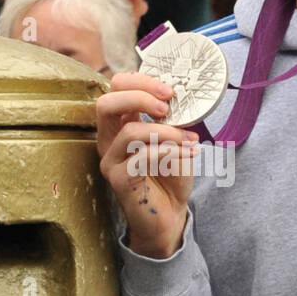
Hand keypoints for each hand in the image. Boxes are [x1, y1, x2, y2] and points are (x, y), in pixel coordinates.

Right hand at [96, 73, 198, 258]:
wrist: (171, 214)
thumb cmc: (170, 175)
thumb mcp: (174, 138)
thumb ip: (171, 117)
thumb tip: (182, 93)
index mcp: (120, 123)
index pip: (116, 88)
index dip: (140, 81)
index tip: (170, 91)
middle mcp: (109, 139)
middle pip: (106, 103)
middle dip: (139, 97)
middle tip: (167, 106)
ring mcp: (111, 160)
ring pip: (128, 132)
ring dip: (166, 132)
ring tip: (190, 139)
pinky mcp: (118, 180)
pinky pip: (140, 159)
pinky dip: (169, 152)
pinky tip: (188, 155)